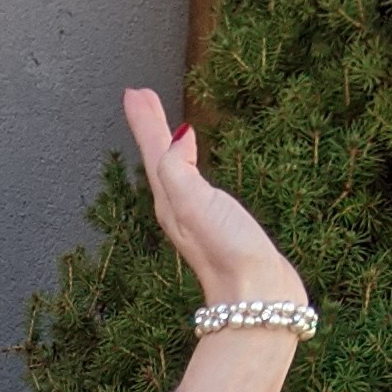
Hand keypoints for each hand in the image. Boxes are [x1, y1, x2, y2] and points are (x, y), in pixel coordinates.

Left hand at [123, 87, 302, 311]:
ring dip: (164, 142)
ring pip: (172, 169)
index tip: (135, 93)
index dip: (145, 122)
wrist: (257, 298)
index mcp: (170, 200)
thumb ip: (179, 170)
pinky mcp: (217, 223)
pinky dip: (187, 163)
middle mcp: (178, 208)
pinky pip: (193, 182)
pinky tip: (193, 162)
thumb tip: (177, 137)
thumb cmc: (229, 254)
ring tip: (163, 122)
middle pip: (159, 158)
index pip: (154, 151)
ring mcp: (197, 217)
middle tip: (141, 97)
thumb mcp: (196, 205)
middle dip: (151, 126)